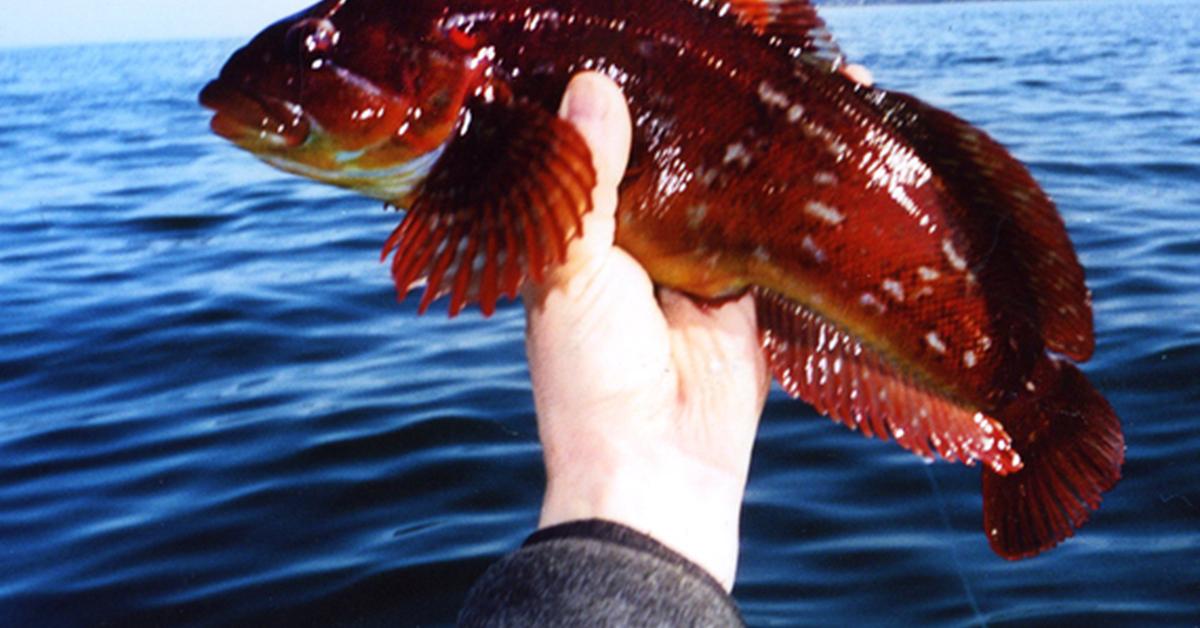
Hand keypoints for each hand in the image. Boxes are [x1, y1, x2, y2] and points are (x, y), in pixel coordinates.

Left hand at [521, 73, 770, 588]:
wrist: (657, 470)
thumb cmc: (592, 375)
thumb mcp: (573, 270)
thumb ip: (585, 182)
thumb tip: (592, 86)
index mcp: (585, 233)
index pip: (609, 146)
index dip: (633, 95)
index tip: (670, 41)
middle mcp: (643, 243)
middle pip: (679, 161)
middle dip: (710, 112)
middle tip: (748, 47)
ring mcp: (701, 267)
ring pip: (733, 189)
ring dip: (762, 144)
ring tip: (799, 75)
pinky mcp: (754, 294)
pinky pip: (780, 233)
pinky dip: (801, 197)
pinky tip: (832, 143)